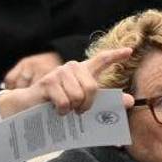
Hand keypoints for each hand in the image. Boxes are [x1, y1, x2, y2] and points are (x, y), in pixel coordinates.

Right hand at [0, 47, 133, 117]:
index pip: (101, 60)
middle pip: (92, 88)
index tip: (129, 51)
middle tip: (79, 110)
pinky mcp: (48, 82)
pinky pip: (65, 102)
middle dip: (87, 104)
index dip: (115, 56)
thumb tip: (130, 101)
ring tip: (65, 108)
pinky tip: (56, 109)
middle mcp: (72, 67)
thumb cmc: (61, 103)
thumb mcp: (84, 102)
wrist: (31, 106)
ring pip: (78, 96)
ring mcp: (59, 72)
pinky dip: (62, 111)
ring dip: (72, 108)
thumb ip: (106, 101)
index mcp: (83, 71)